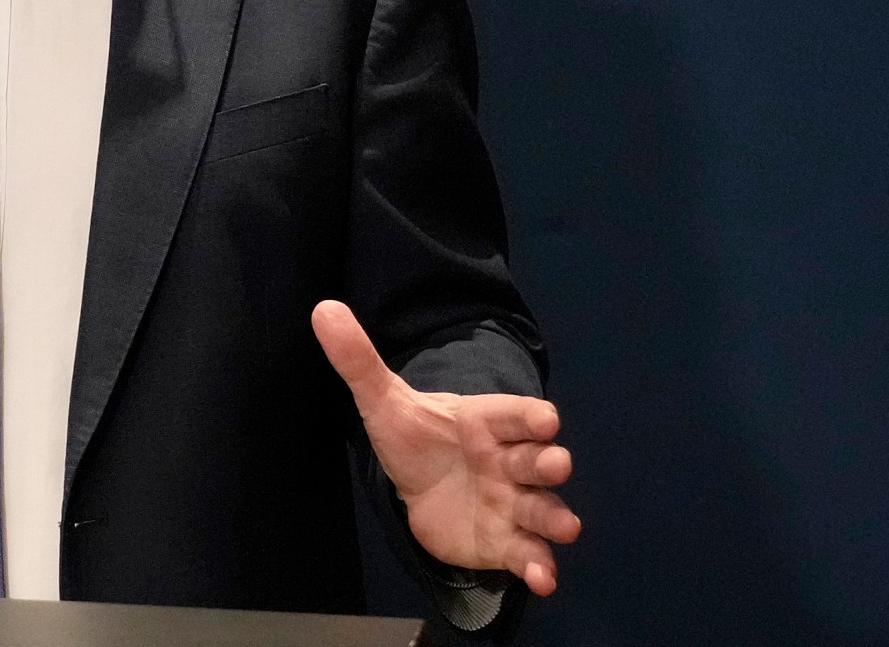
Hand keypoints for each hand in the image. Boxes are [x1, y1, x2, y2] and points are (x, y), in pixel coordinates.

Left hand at [313, 300, 581, 594]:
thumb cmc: (416, 439)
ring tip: (565, 528)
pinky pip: (528, 553)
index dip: (530, 416)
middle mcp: (509, 461)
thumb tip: (323, 309)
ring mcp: (513, 503)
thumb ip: (359, 361)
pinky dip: (539, 566)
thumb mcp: (383, 401)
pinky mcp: (507, 541)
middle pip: (538, 460)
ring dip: (555, 518)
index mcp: (485, 422)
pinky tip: (543, 579)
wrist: (419, 488)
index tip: (545, 420)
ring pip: (542, 508)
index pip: (515, 414)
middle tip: (556, 465)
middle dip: (550, 463)